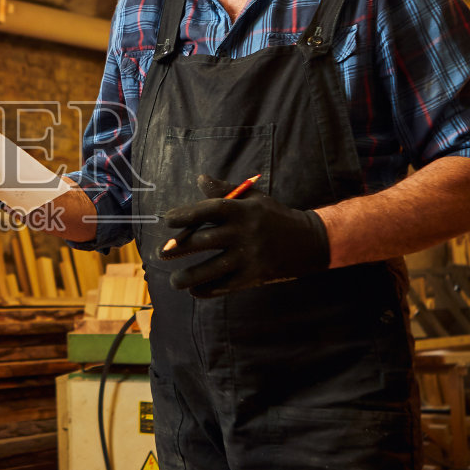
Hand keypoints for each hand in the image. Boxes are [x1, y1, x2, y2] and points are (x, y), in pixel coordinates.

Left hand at [162, 174, 330, 296]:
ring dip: (189, 276)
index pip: (209, 210)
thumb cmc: (273, 216)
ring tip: (175, 280)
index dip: (185, 215)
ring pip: (212, 269)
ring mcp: (250, 257)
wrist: (308, 242)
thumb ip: (225, 190)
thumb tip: (199, 179)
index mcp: (242, 210)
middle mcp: (245, 233)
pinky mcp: (255, 276)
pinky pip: (225, 286)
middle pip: (205, 241)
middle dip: (179, 248)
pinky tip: (194, 290)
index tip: (167, 220)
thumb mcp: (254, 198)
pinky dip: (208, 290)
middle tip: (161, 252)